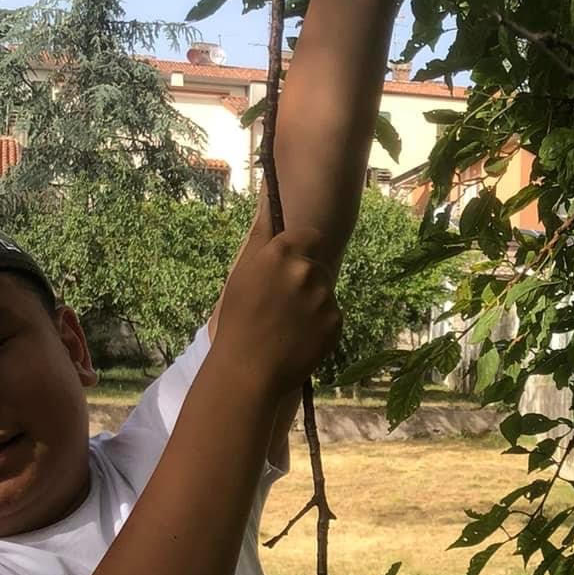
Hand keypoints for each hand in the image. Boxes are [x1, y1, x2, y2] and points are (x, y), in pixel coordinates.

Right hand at [213, 227, 341, 398]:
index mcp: (280, 253)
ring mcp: (324, 296)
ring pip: (325, 292)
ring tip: (288, 326)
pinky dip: (321, 326)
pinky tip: (298, 339)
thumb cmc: (237, 322)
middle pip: (318, 266)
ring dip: (313, 304)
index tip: (295, 265)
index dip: (303, 251)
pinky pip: (332, 316)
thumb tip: (271, 203)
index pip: (310, 236)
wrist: (248, 370)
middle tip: (283, 307)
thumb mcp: (242, 275)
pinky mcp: (336, 321)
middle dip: (306, 282)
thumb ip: (264, 242)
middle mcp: (305, 269)